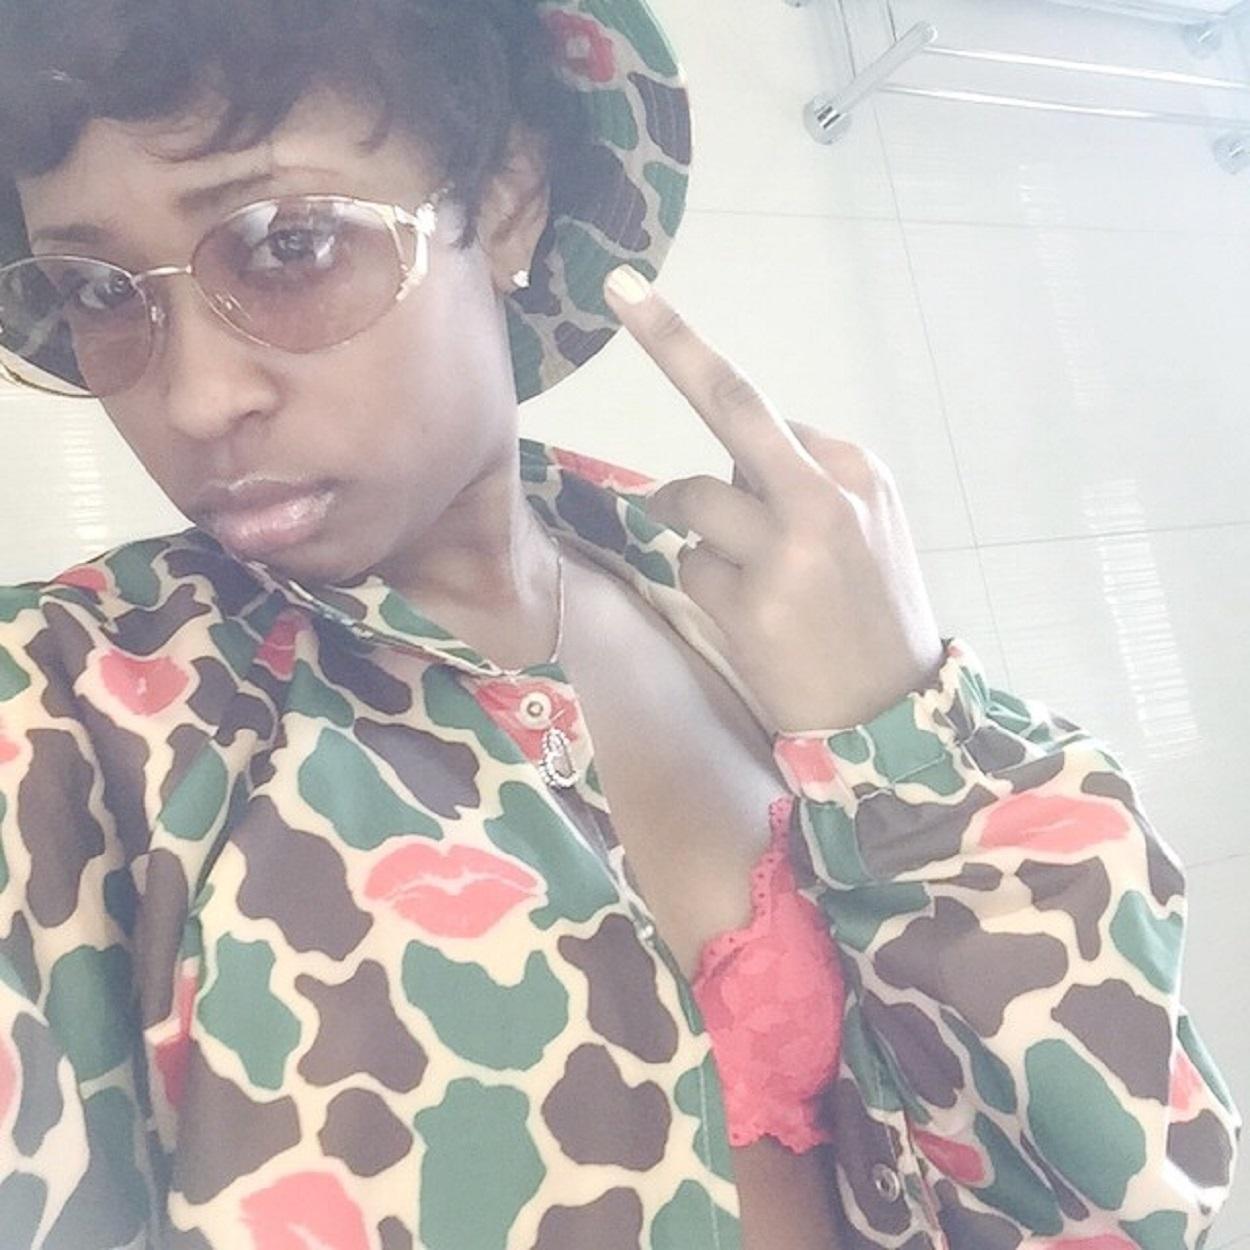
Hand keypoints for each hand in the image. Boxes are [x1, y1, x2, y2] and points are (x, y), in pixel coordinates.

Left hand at [603, 265, 946, 733]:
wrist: (896, 715)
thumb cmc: (876, 617)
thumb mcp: (870, 532)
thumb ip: (806, 483)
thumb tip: (735, 459)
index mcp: (858, 471)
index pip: (764, 412)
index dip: (705, 386)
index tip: (649, 309)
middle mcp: (826, 494)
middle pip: (734, 403)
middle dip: (673, 342)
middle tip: (624, 290)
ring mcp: (786, 548)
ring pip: (693, 496)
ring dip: (697, 525)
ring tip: (753, 576)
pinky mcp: (751, 602)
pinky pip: (691, 566)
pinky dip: (708, 584)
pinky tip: (753, 619)